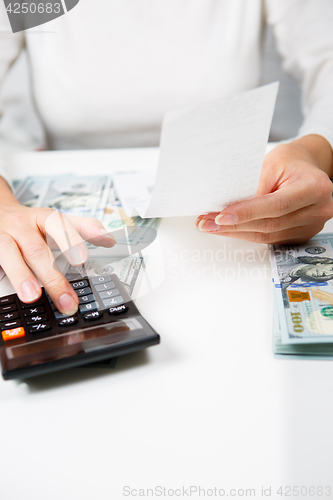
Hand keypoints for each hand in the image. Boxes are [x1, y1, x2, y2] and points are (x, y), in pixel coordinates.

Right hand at [0, 179, 115, 313]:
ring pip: (9, 254)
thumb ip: (83, 229)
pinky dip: (1, 276)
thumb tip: (109, 239)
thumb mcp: (56, 221)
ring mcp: (2, 238)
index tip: (82, 259)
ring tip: (32, 296)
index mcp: (42, 218)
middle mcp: (22, 226)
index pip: (58, 224)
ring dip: (21, 276)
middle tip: (66, 299)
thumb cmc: (31, 223)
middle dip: (52, 276)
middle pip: (37, 249)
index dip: (71, 240)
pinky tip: (9, 292)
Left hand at [196, 135, 332, 244]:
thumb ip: (253, 187)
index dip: (247, 213)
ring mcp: (310, 226)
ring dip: (235, 232)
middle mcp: (317, 209)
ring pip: (267, 236)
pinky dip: (246, 234)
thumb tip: (226, 208)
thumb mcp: (271, 163)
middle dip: (234, 225)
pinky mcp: (300, 235)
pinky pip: (269, 239)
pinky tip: (228, 229)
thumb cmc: (289, 162)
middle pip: (270, 224)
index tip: (221, 216)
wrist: (305, 167)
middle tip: (206, 222)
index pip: (276, 205)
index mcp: (314, 187)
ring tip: (211, 226)